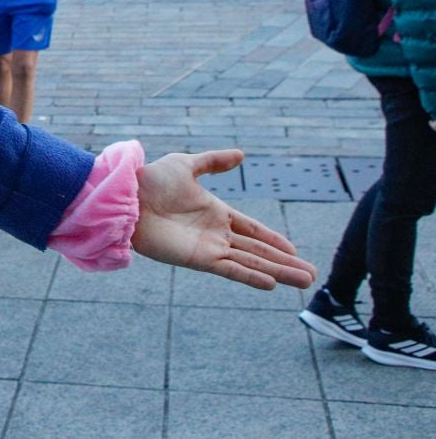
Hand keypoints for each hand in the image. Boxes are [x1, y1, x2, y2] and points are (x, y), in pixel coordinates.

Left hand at [133, 150, 316, 290]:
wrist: (126, 196)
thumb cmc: (149, 180)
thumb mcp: (185, 165)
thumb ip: (213, 162)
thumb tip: (241, 154)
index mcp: (216, 213)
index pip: (253, 230)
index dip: (274, 240)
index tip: (295, 249)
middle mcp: (216, 234)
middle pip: (258, 251)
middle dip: (285, 262)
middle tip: (311, 275)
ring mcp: (209, 248)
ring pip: (251, 263)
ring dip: (278, 272)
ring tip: (305, 282)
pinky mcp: (198, 259)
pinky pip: (231, 270)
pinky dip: (250, 277)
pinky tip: (271, 284)